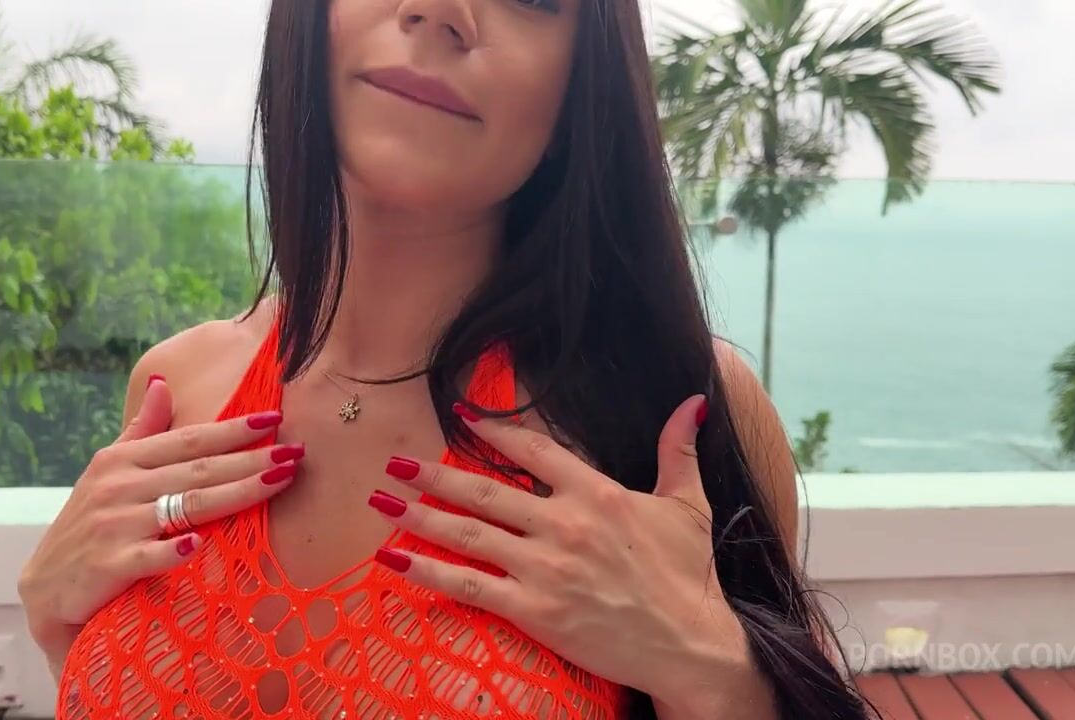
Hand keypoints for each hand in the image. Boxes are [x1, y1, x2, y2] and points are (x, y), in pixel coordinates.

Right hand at [16, 377, 303, 665]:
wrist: (46, 588)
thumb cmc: (89, 526)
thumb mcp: (107, 472)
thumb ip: (140, 431)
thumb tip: (162, 383)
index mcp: (120, 460)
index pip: (187, 440)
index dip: (232, 430)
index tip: (274, 420)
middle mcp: (118, 487)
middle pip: (198, 470)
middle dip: (250, 460)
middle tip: (296, 452)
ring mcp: (113, 526)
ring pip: (187, 506)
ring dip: (237, 493)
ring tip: (278, 482)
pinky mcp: (108, 566)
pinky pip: (148, 557)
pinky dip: (173, 551)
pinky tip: (200, 544)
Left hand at [366, 395, 744, 706]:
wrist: (691, 646)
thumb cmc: (689, 577)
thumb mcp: (688, 506)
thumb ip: (678, 451)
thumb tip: (692, 401)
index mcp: (598, 493)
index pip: (534, 450)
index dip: (493, 430)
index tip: (461, 417)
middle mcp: (565, 524)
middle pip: (484, 490)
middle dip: (433, 475)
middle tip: (396, 462)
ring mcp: (545, 568)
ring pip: (467, 534)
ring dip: (419, 516)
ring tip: (382, 502)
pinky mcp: (534, 611)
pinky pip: (469, 586)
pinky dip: (428, 572)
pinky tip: (395, 561)